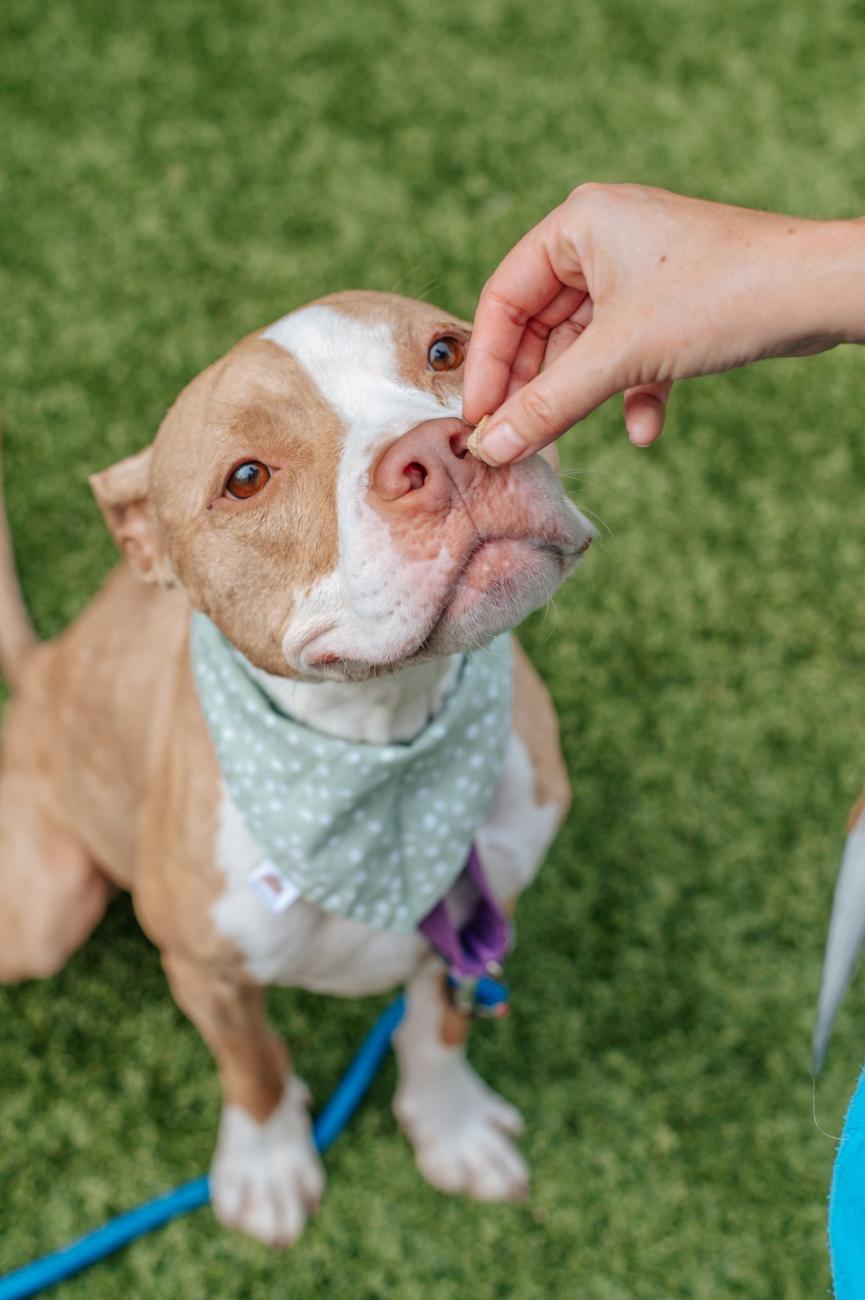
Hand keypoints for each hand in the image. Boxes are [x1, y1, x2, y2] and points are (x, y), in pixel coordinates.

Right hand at [463, 184, 861, 463]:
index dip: (489, 363)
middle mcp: (604, 238)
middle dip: (537, 387)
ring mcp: (640, 270)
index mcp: (578, 224)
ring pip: (587, 344)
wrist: (817, 292)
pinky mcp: (672, 300)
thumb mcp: (618, 357)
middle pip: (542, 325)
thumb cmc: (720, 297)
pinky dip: (631, 390)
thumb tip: (494, 447)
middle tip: (516, 439)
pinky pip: (630, 349)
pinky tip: (643, 429)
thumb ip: (548, 404)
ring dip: (583, 396)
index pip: (504, 297)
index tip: (479, 419)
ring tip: (567, 442)